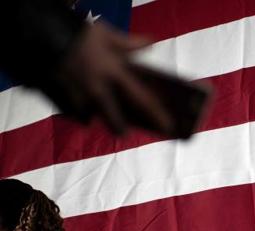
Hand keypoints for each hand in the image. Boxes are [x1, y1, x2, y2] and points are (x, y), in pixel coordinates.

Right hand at [56, 21, 172, 135]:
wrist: (44, 34)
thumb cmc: (80, 35)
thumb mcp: (108, 35)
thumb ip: (131, 44)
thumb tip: (151, 43)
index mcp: (114, 74)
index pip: (141, 100)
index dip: (156, 116)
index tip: (168, 128)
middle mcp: (99, 90)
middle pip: (114, 120)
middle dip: (120, 127)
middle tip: (124, 130)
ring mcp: (79, 96)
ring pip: (93, 117)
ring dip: (99, 117)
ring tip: (101, 116)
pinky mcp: (62, 97)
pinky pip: (74, 110)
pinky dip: (79, 109)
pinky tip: (81, 106)